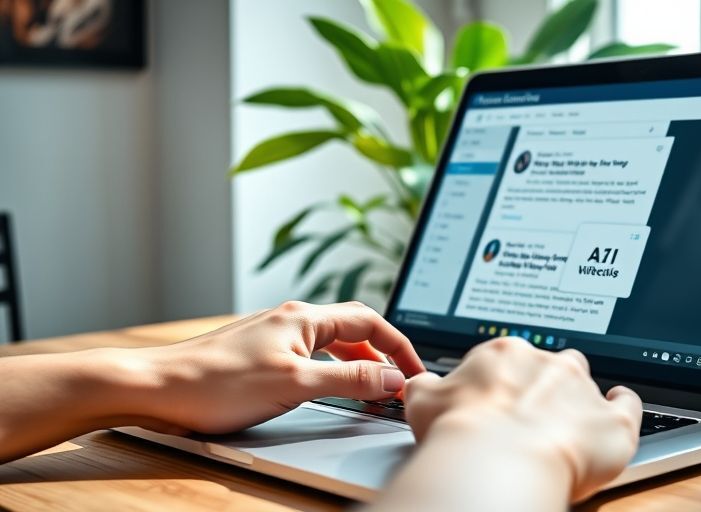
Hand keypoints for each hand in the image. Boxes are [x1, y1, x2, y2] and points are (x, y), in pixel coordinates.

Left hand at [124, 301, 425, 434]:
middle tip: (398, 380)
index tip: (415, 370)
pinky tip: (328, 386)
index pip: (370, 320)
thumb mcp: (295, 385)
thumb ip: (350, 379)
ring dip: (357, 360)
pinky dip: (331, 368)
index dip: (399, 345)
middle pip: (352, 328)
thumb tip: (392, 378)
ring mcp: (273, 335)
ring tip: (371, 387)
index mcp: (304, 318)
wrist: (157, 388)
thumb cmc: (216, 383)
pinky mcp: (259, 353)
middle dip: (382, 352)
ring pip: (330, 342)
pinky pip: (310, 354)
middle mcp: (290, 319)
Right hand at [400, 337, 641, 504]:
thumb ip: (426, 385)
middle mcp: (548, 364)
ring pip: (589, 384)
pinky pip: (628, 404)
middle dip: (546, 388)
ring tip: (569, 425)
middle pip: (554, 367)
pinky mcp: (612, 421)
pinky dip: (624, 407)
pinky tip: (617, 411)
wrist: (496, 461)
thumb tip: (422, 382)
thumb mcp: (422, 400)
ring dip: (581, 400)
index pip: (512, 360)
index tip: (504, 402)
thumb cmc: (460, 433)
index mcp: (505, 354)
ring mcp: (583, 390)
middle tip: (531, 418)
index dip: (508, 384)